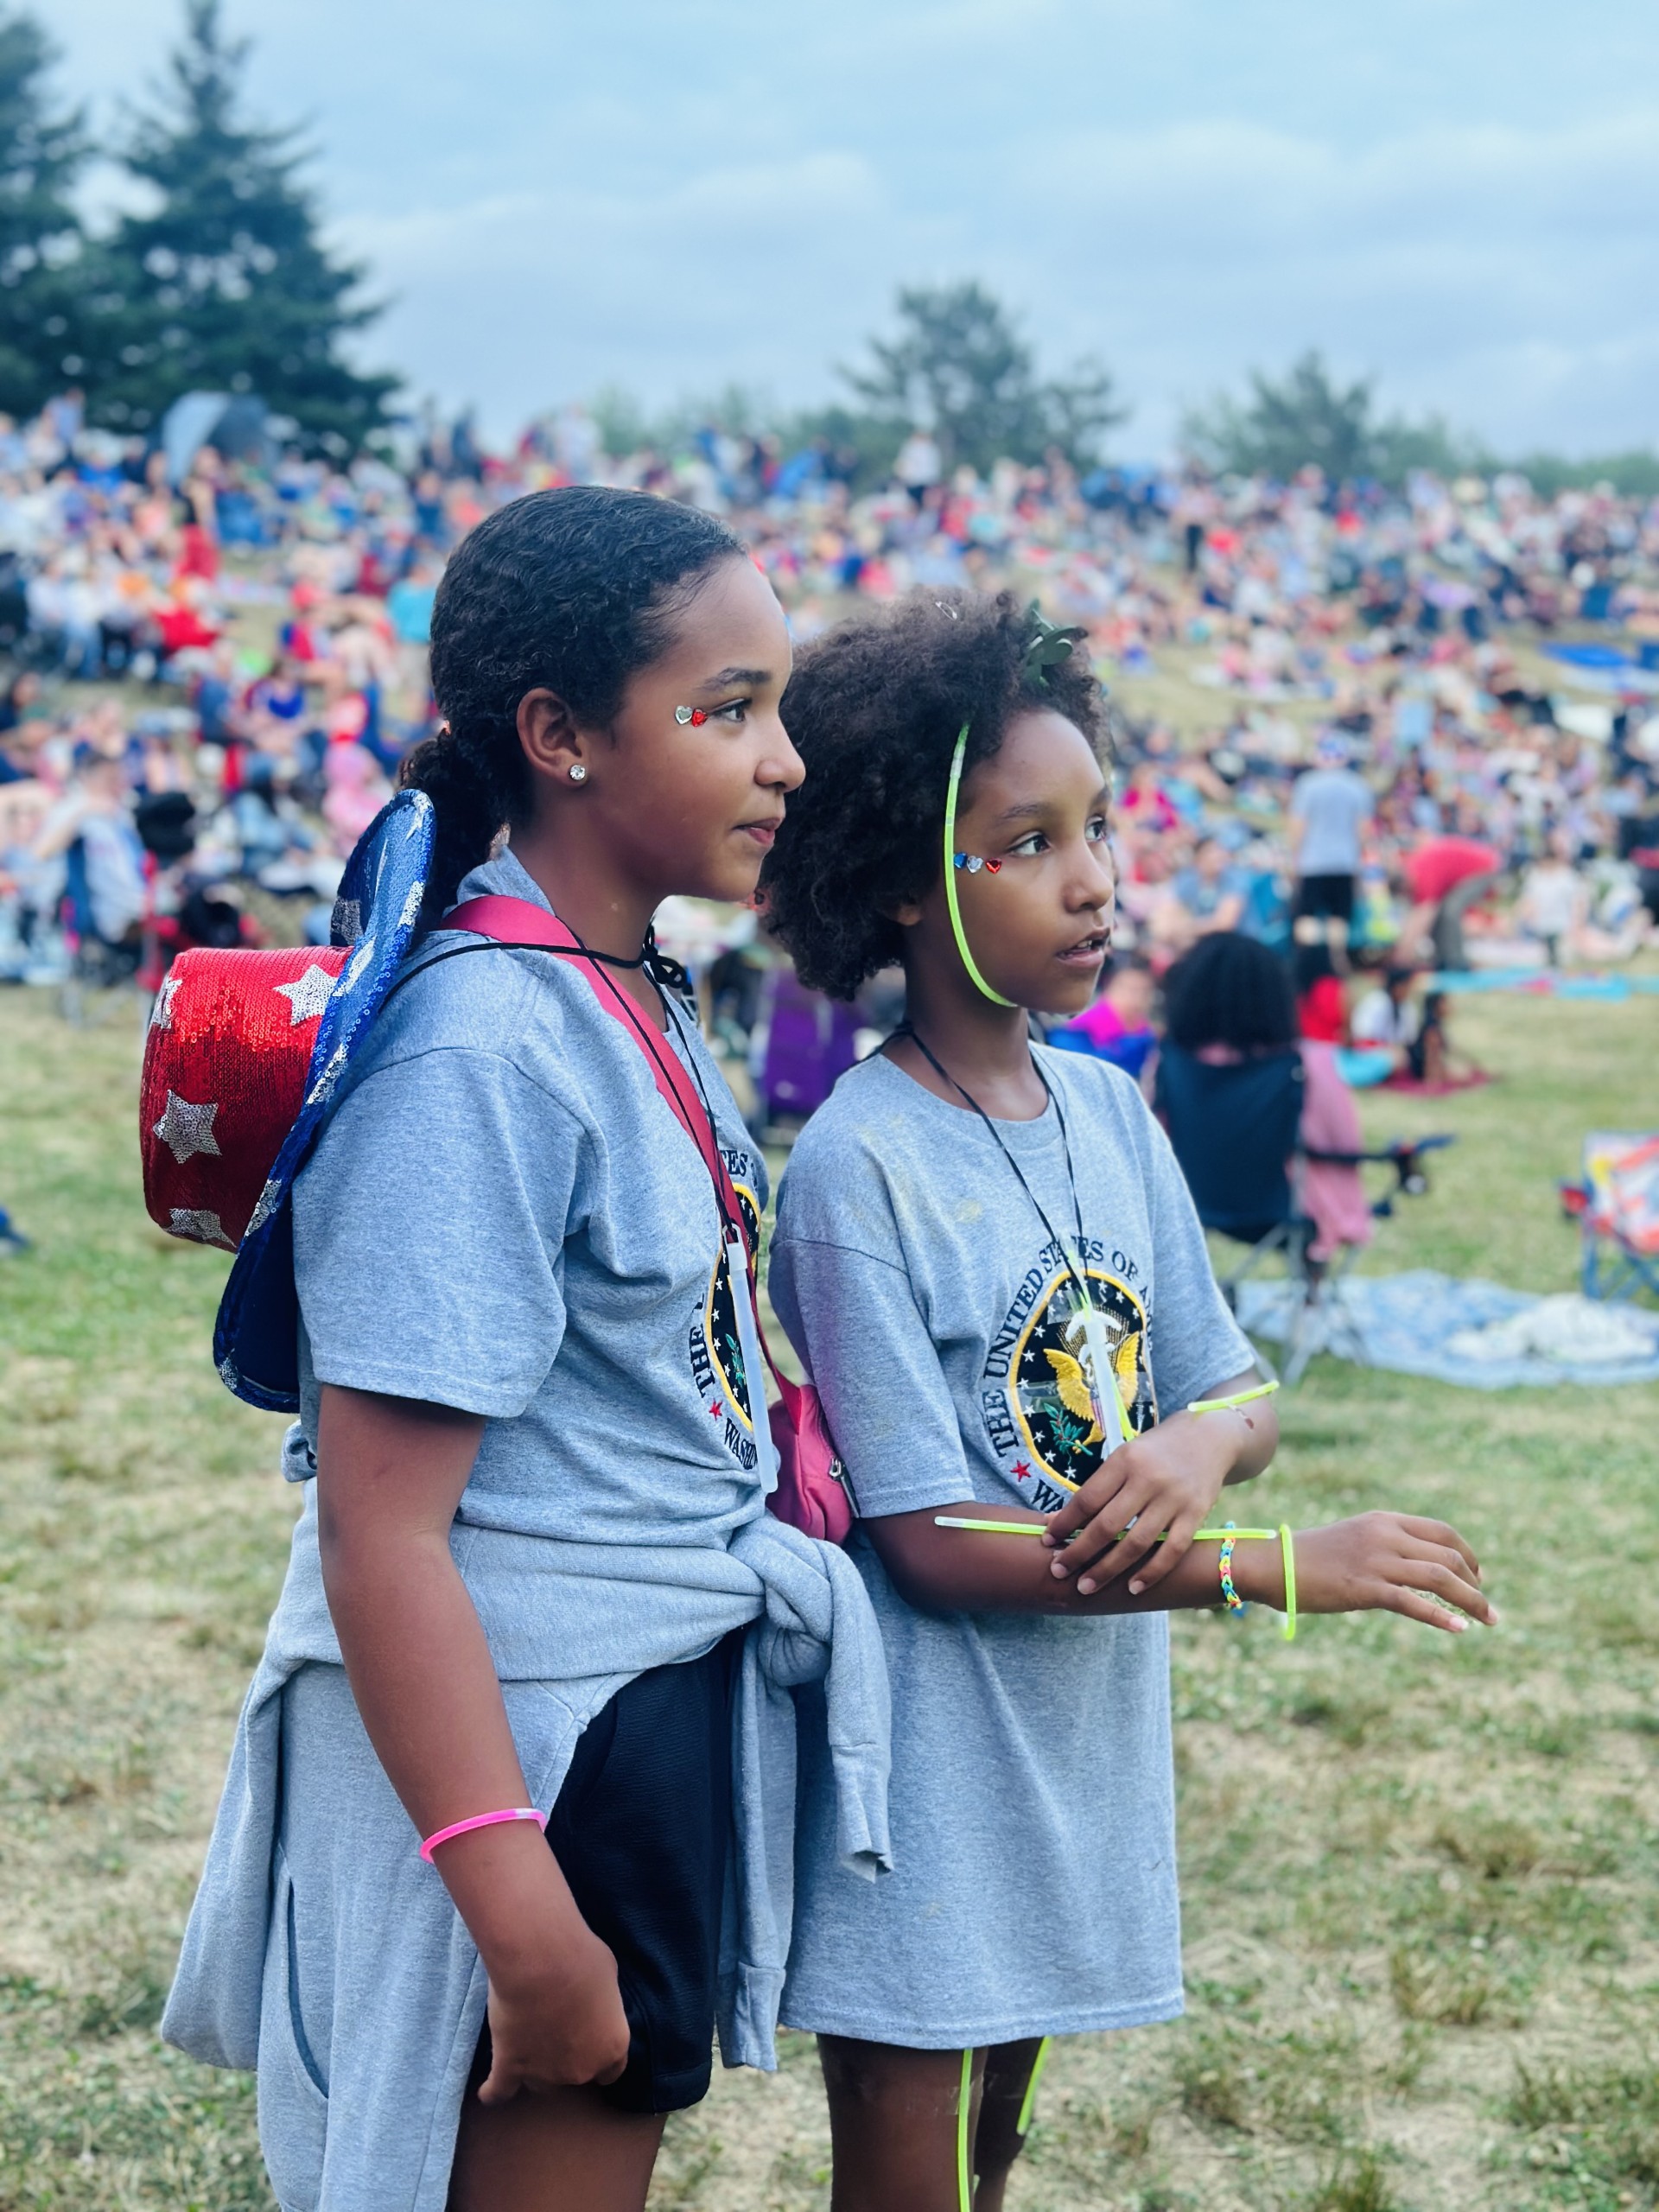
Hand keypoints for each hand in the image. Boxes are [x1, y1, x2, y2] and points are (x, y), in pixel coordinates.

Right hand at [476, 1920, 631, 2102]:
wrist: (540, 1959)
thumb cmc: (580, 1957)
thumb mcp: (606, 1977)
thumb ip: (598, 2003)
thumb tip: (587, 2002)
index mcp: (611, 2047)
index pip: (610, 2071)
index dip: (597, 2057)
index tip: (587, 2044)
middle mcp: (580, 2069)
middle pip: (572, 2076)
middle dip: (565, 2057)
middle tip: (553, 2027)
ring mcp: (544, 2074)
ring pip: (539, 2082)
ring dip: (535, 2067)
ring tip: (526, 2041)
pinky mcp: (510, 2068)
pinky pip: (499, 2091)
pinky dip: (493, 2092)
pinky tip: (487, 2093)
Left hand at [1043, 1414, 1234, 1596]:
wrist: (1209, 1438)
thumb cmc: (1156, 1451)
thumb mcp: (1125, 1457)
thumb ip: (1097, 1488)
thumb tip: (1056, 1521)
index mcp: (1125, 1461)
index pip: (1087, 1499)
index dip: (1064, 1523)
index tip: (1047, 1541)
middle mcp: (1148, 1479)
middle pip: (1107, 1525)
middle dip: (1079, 1552)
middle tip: (1059, 1571)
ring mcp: (1174, 1499)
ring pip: (1136, 1543)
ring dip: (1108, 1569)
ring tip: (1087, 1587)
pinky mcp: (1196, 1515)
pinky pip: (1171, 1550)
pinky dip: (1151, 1573)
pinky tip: (1132, 1588)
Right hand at [1243, 1512, 1497, 1633]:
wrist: (1274, 1564)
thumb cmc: (1312, 1557)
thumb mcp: (1356, 1540)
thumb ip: (1388, 1548)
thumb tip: (1418, 1572)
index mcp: (1386, 1521)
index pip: (1443, 1532)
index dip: (1468, 1554)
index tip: (1478, 1576)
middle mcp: (1386, 1535)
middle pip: (1448, 1555)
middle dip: (1476, 1583)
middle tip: (1488, 1607)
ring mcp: (1376, 1560)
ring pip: (1439, 1577)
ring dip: (1471, 1600)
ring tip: (1488, 1619)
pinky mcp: (1365, 1587)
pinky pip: (1413, 1602)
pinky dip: (1441, 1616)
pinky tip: (1460, 1629)